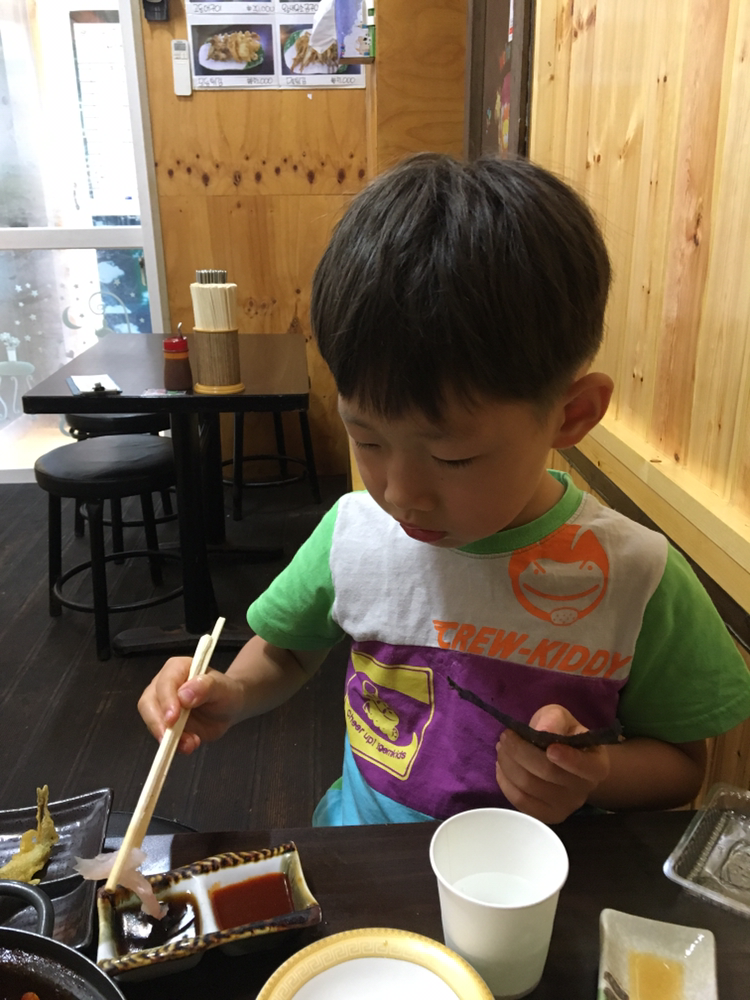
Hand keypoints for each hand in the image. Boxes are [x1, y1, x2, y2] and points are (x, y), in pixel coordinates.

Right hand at [137, 656, 244, 754]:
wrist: (228, 708)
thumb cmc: (225, 691)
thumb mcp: (222, 687)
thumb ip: (205, 687)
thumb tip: (183, 695)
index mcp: (176, 668)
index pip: (164, 683)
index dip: (166, 701)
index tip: (173, 718)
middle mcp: (163, 685)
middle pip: (148, 703)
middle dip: (157, 722)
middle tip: (168, 738)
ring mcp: (160, 705)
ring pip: (151, 721)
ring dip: (167, 737)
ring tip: (189, 744)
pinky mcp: (163, 724)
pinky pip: (162, 736)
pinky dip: (173, 744)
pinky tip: (189, 746)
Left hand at [495, 704, 610, 823]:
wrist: (563, 760)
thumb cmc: (563, 735)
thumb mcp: (561, 718)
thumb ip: (554, 720)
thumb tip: (543, 729)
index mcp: (597, 765)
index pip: (587, 767)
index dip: (569, 759)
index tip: (550, 748)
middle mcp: (584, 790)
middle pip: (548, 773)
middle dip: (520, 751)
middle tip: (506, 736)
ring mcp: (566, 807)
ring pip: (529, 786)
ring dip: (508, 764)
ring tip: (502, 748)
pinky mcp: (546, 816)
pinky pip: (520, 801)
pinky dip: (505, 781)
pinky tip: (501, 767)